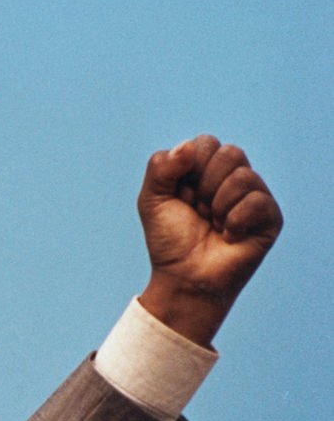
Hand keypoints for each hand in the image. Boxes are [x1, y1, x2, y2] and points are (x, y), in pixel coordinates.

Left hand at [136, 134, 281, 345]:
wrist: (183, 277)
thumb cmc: (169, 239)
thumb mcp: (151, 200)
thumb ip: (160, 167)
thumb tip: (188, 147)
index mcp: (206, 169)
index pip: (206, 143)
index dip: (188, 170)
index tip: (180, 197)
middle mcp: (234, 178)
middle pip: (229, 153)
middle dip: (204, 186)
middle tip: (197, 211)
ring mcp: (255, 196)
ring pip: (243, 176)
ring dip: (217, 206)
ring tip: (212, 225)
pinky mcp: (270, 217)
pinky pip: (257, 201)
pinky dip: (234, 221)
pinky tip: (229, 236)